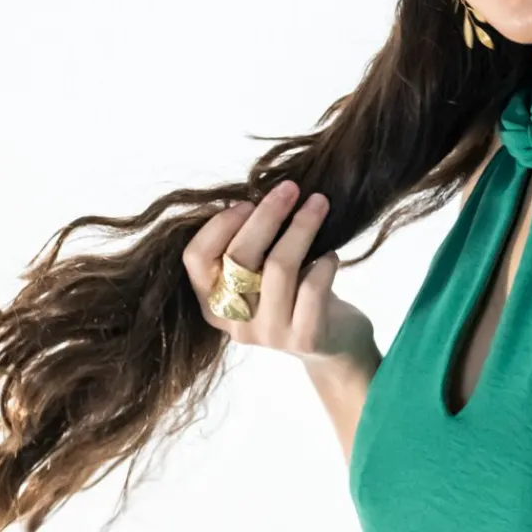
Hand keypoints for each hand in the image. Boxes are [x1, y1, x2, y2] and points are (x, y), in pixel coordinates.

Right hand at [183, 181, 374, 365]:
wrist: (336, 344)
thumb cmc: (296, 296)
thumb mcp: (263, 272)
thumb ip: (252, 246)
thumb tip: (259, 196)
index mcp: (212, 302)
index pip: (195, 259)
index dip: (219, 226)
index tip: (248, 202)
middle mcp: (235, 322)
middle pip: (239, 258)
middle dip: (266, 215)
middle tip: (290, 188)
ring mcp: (268, 334)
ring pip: (278, 268)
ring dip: (302, 228)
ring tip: (319, 205)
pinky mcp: (304, 339)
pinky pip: (312, 288)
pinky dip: (324, 263)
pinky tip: (331, 255)